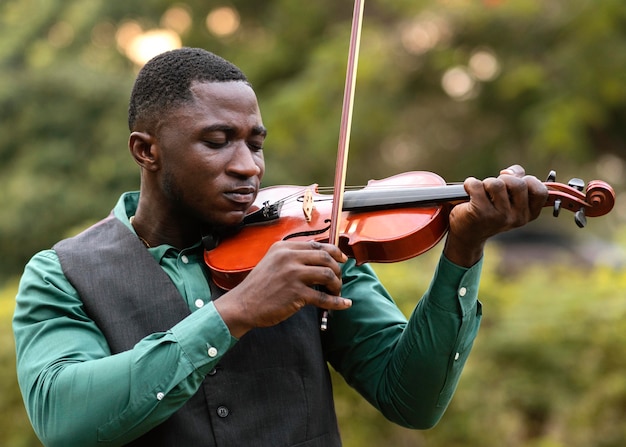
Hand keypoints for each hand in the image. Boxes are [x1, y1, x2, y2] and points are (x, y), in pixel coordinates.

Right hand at [213, 240, 351, 337]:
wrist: (242, 305)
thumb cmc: (258, 287)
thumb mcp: (272, 262)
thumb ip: (292, 257)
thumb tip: (320, 259)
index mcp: (284, 247)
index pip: (317, 245)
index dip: (334, 252)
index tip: (342, 260)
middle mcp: (289, 257)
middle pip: (326, 257)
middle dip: (337, 269)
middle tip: (338, 280)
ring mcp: (293, 274)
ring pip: (328, 274)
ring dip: (337, 285)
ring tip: (336, 292)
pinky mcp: (296, 293)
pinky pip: (324, 297)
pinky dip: (337, 301)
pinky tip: (344, 304)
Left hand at [444, 165, 547, 266]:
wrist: (467, 233)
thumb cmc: (489, 210)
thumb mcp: (508, 197)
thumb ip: (517, 179)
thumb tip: (509, 172)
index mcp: (529, 214)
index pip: (541, 192)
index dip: (528, 180)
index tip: (514, 183)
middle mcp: (517, 218)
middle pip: (519, 184)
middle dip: (505, 179)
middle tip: (495, 187)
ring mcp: (499, 217)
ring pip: (497, 184)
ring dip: (486, 183)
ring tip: (482, 193)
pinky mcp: (481, 214)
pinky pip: (477, 186)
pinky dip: (470, 184)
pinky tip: (468, 191)